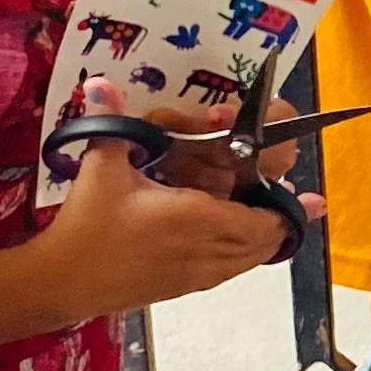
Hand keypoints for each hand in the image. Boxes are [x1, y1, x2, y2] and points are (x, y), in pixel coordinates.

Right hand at [29, 142, 292, 318]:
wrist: (62, 281)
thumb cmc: (87, 225)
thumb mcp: (102, 168)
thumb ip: (111, 122)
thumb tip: (101, 82)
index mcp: (196, 218)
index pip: (260, 221)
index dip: (287, 212)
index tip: (308, 199)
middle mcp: (204, 250)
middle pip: (262, 244)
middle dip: (282, 225)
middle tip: (299, 206)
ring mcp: (194, 274)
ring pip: (246, 263)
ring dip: (263, 243)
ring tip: (276, 223)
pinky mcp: (179, 288)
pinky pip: (225, 273)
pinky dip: (240, 258)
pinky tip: (235, 245)